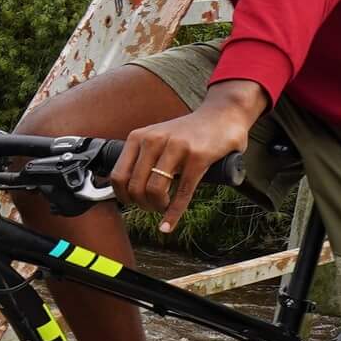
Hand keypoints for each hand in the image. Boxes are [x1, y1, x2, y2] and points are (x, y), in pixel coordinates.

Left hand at [110, 81, 265, 233]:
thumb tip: (125, 187)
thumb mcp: (157, 137)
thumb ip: (142, 156)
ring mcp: (176, 148)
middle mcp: (154, 140)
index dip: (123, 197)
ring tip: (163, 207)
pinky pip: (181, 193)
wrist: (222, 114)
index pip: (118, 176)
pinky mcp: (198, 158)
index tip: (133, 203)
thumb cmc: (187, 133)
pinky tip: (167, 226)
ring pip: (155, 191)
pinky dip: (173, 214)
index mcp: (139, 137)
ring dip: (157, 208)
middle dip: (142, 205)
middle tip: (152, 207)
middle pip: (135, 187)